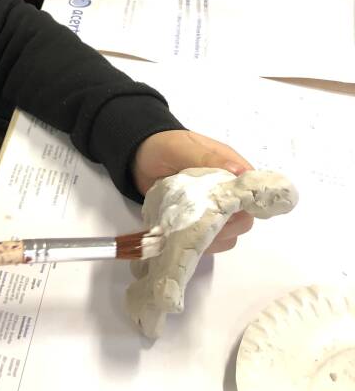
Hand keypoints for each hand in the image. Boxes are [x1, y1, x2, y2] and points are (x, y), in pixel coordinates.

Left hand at [132, 130, 254, 253]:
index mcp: (231, 168)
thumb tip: (239, 172)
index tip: (223, 209)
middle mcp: (227, 192)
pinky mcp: (199, 223)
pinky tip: (182, 234)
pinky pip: (211, 242)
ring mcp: (213, 209)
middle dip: (225, 224)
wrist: (139, 157)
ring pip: (229, 234)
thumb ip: (210, 159)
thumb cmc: (165, 147)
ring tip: (187, 225)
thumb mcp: (185, 148)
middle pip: (244, 219)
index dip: (242, 204)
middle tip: (199, 218)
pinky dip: (199, 243)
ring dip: (211, 236)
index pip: (251, 193)